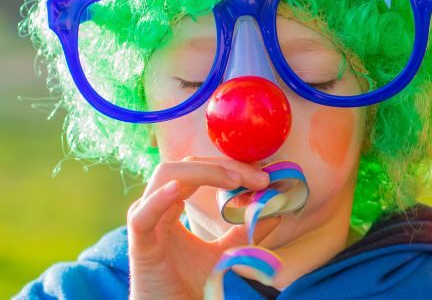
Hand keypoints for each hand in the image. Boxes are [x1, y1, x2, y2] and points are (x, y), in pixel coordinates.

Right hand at [127, 156, 274, 299]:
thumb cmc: (188, 282)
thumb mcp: (224, 251)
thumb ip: (245, 231)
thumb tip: (276, 212)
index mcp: (173, 203)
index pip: (200, 168)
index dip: (230, 166)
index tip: (262, 175)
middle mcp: (156, 205)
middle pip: (186, 165)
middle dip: (225, 166)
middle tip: (258, 178)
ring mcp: (145, 221)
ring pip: (166, 176)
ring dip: (203, 173)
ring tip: (235, 181)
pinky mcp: (140, 244)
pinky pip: (143, 216)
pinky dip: (159, 199)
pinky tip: (178, 190)